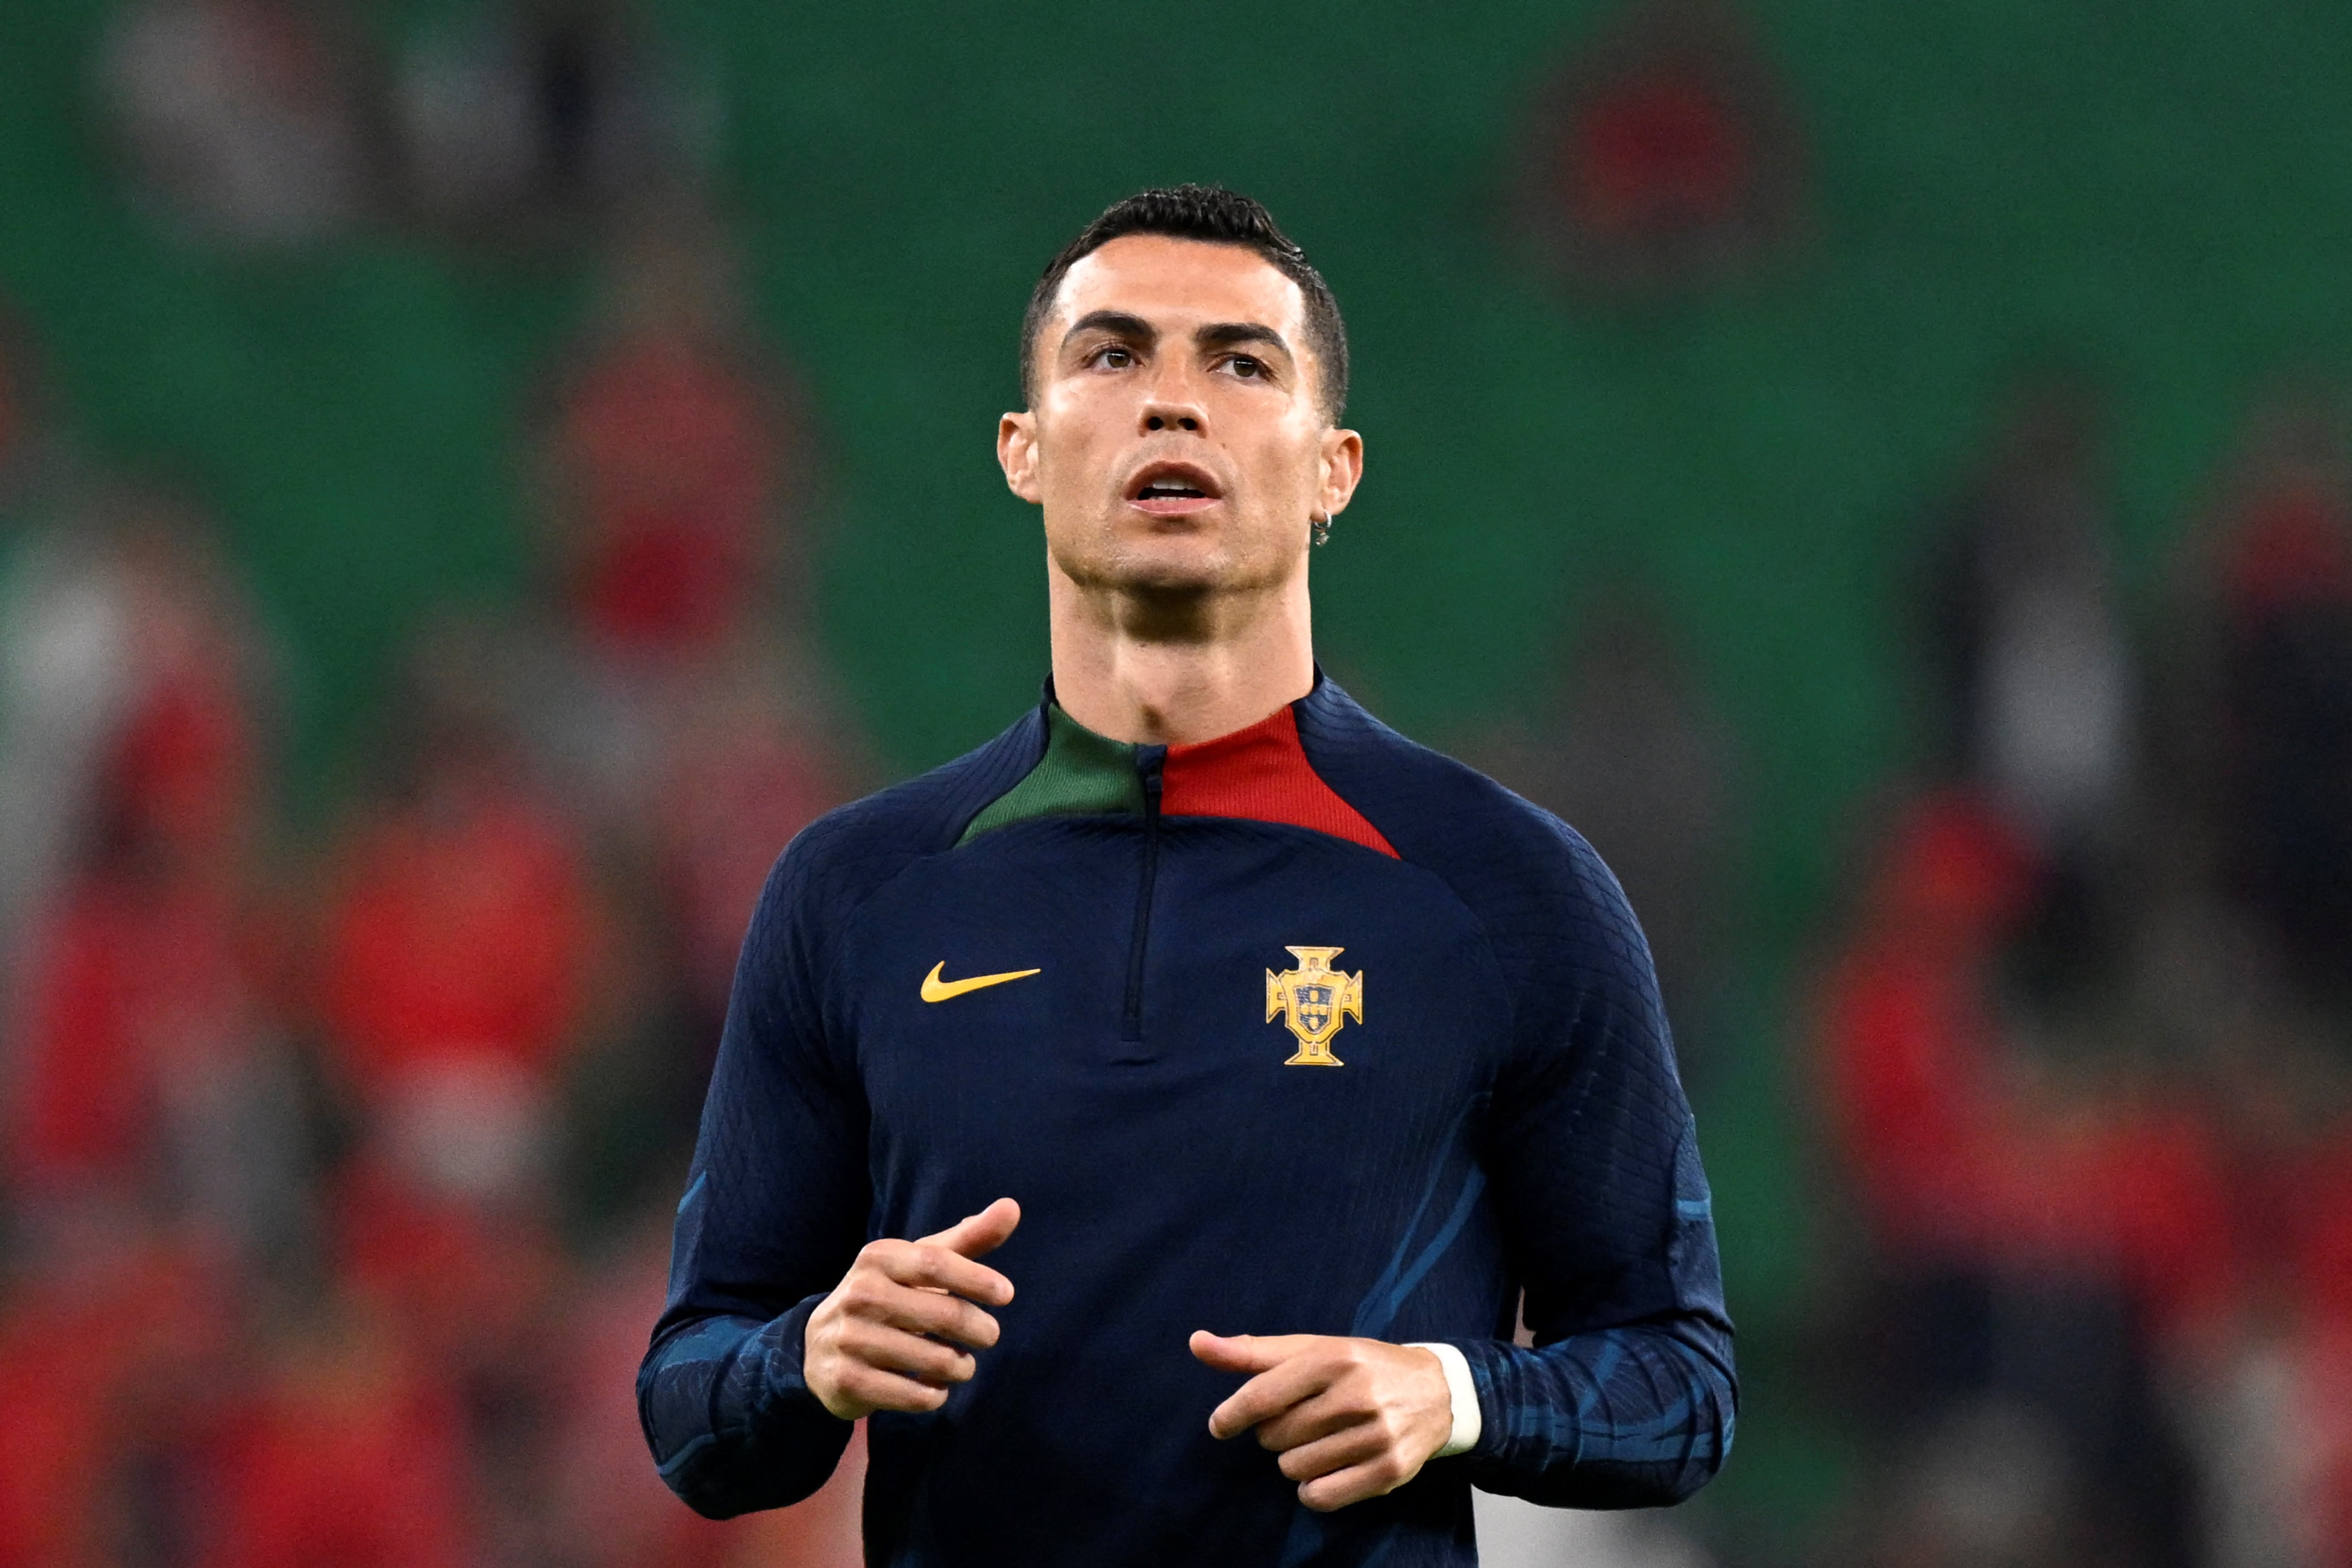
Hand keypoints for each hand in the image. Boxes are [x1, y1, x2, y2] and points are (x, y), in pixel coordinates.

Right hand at [803, 1198, 1019, 1418]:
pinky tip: (935, 1388)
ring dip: (961, 1366)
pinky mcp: (847, 1380)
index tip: (1006, 1294)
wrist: (819, 1347)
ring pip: (934, 1360)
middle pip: (943, 1314)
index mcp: (878, 1257)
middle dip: (980, 1330)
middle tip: (989, 1336)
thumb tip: (1012, 1207)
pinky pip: (914, 1395)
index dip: (976, 1279)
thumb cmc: (888, 1296)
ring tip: (962, 1364)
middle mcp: (859, 1294)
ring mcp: (849, 1338)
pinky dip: (935, 1395)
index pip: (936, 1262)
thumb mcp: (919, 1263)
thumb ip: (967, 1239)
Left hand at [1191, 1331, 1453, 1510]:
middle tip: (1303, 1420)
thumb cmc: (1360, 1367)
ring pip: (1294, 1469)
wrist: (1436, 1391)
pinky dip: (1313, 1490)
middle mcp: (1356, 1395)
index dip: (1232, 1415)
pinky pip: (1321, 1497)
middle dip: (1276, 1433)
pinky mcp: (1390, 1470)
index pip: (1262, 1396)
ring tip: (1320, 1441)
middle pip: (1274, 1437)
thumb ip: (1251, 1352)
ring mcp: (1376, 1435)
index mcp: (1332, 1359)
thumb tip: (1196, 1343)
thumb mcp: (1311, 1350)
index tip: (1221, 1425)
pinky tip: (1326, 1470)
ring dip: (1295, 1460)